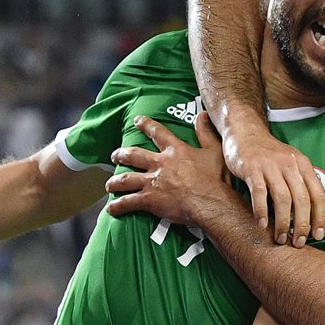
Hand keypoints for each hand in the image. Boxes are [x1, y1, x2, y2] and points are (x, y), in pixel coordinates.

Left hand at [106, 112, 234, 225]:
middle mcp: (160, 164)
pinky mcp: (150, 200)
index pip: (158, 133)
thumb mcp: (215, 151)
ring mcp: (153, 182)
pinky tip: (111, 209)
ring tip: (109, 185)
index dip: (146, 125)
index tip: (137, 120)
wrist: (211, 202)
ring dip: (115, 182)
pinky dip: (118, 206)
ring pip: (126, 179)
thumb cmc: (216, 179)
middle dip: (122, 154)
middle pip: (134, 155)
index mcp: (175, 151)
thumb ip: (206, 132)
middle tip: (114, 155)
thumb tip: (201, 115)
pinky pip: (128, 202)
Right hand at [222, 125, 324, 247]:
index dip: (320, 217)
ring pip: (282, 198)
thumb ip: (312, 184)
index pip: (318, 194)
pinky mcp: (251, 168)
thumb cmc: (271, 155)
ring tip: (281, 238)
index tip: (318, 236)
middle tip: (299, 243)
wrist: (245, 134)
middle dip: (302, 224)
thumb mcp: (295, 166)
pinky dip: (261, 210)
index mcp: (303, 165)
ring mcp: (270, 165)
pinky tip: (262, 225)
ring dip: (283, 222)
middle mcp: (289, 164)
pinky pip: (258, 192)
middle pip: (302, 199)